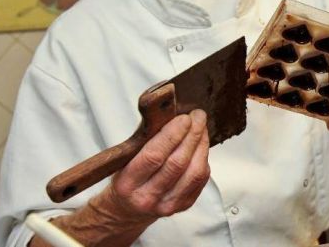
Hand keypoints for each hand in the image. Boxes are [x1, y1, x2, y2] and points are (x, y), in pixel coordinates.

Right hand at [38, 110, 210, 246]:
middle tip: (197, 117)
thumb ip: (145, 141)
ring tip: (201, 128)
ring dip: (202, 145)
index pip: (154, 156)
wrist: (125, 211)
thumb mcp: (124, 160)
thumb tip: (170, 116)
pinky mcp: (183, 206)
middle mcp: (148, 197)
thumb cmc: (126, 180)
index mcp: (128, 183)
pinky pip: (201, 180)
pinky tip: (201, 146)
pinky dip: (204, 159)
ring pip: (195, 172)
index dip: (173, 134)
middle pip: (178, 163)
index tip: (184, 118)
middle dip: (192, 135)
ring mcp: (167, 204)